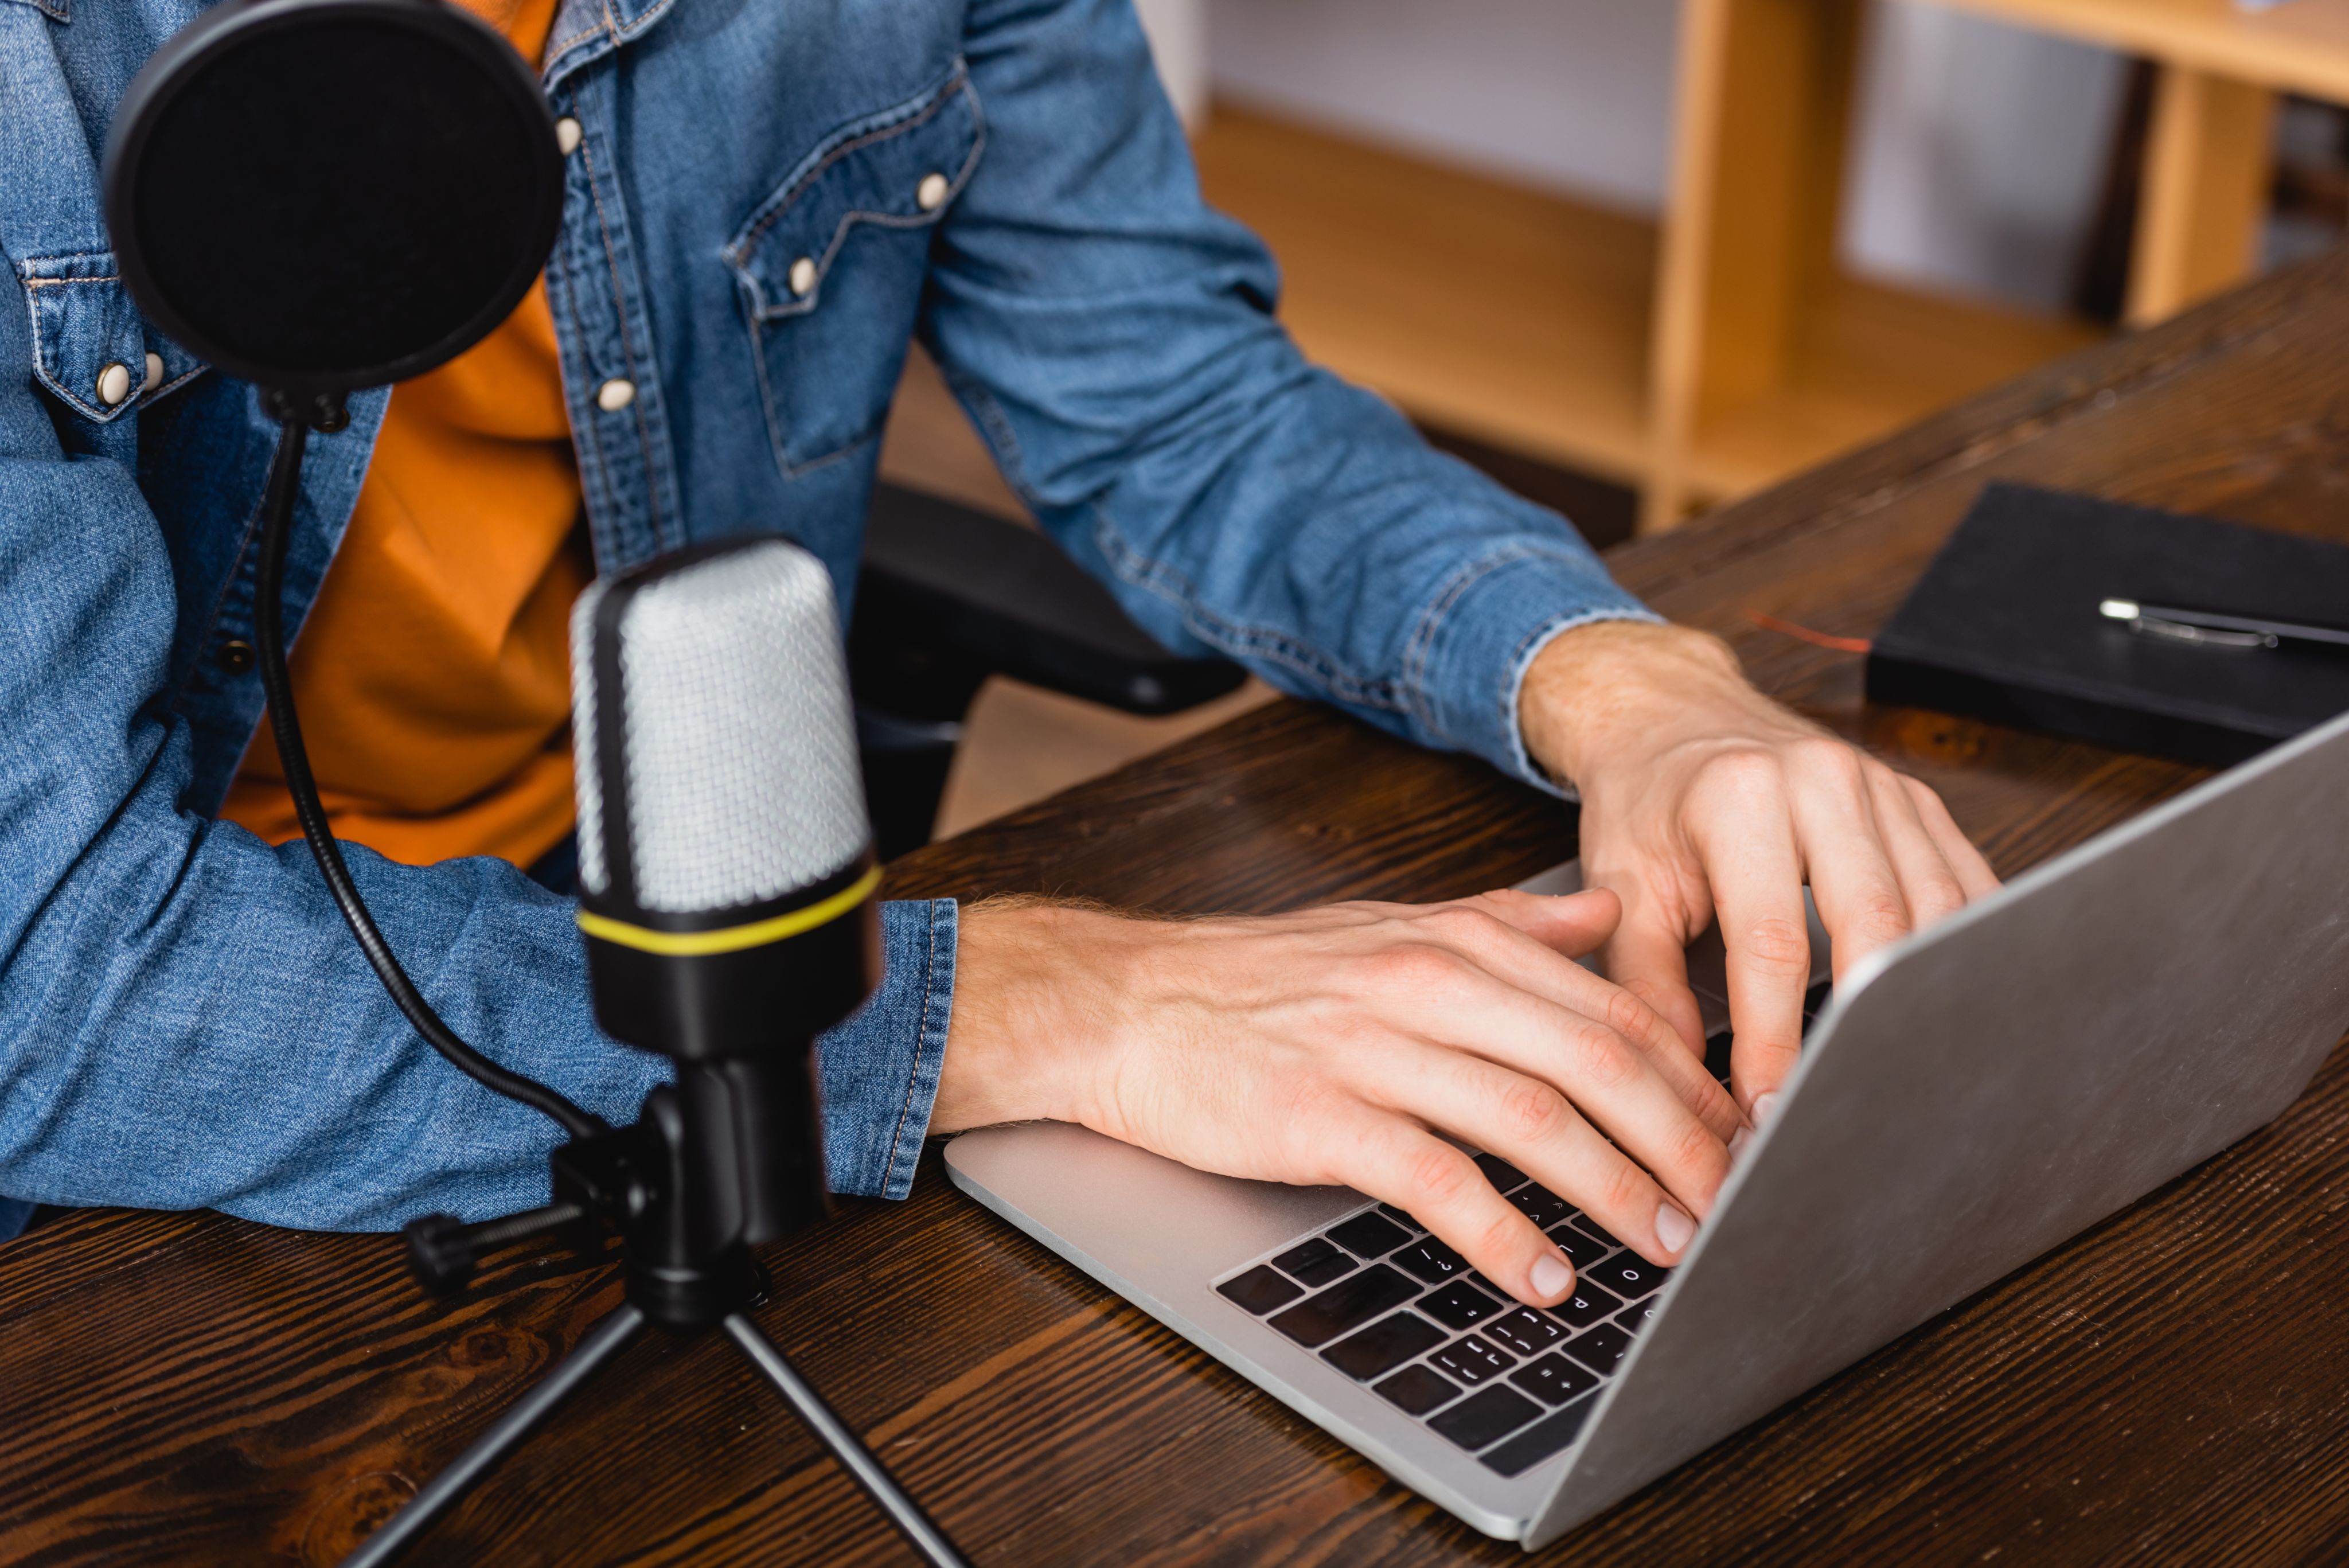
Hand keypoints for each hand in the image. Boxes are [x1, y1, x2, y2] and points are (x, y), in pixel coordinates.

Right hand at [933, 890, 1744, 1307]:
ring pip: (1532, 1118)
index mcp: (1454, 940)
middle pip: (1595, 1060)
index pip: (1609, 1008)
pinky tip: (1541, 1278)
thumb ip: (1503, 922)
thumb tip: (1605, 915)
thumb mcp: (1389, 925)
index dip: (1689, 1077)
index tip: (1739, 1134)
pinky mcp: (1319, 1115)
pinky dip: (1501, 1235)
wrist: (1122, 1001)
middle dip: (1681, 1139)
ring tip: (1667, 1246)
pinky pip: (1434, 1179)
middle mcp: (1425, 982)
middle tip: (1734, 1202)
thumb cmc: (1255, 979)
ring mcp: (1372, 1046)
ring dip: (1615, 1192)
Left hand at [1519, 621, 1998, 1121]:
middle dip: (1867, 1025)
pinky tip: (1949, 1002)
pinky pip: (1966, 883)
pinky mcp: (1919, 802)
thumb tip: (1686, 1082)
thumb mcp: (1618, 886)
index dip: (1777, 1040)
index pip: (1773, 945)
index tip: (1769, 1110)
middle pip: (1877, 924)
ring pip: (1938, 907)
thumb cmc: (1646, 803)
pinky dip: (1963, 949)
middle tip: (1845, 1103)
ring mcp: (1883, 788)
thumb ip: (1646, 985)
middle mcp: (1822, 780)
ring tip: (1901, 1069)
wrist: (1673, 716)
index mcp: (1740, 797)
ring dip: (1927, 994)